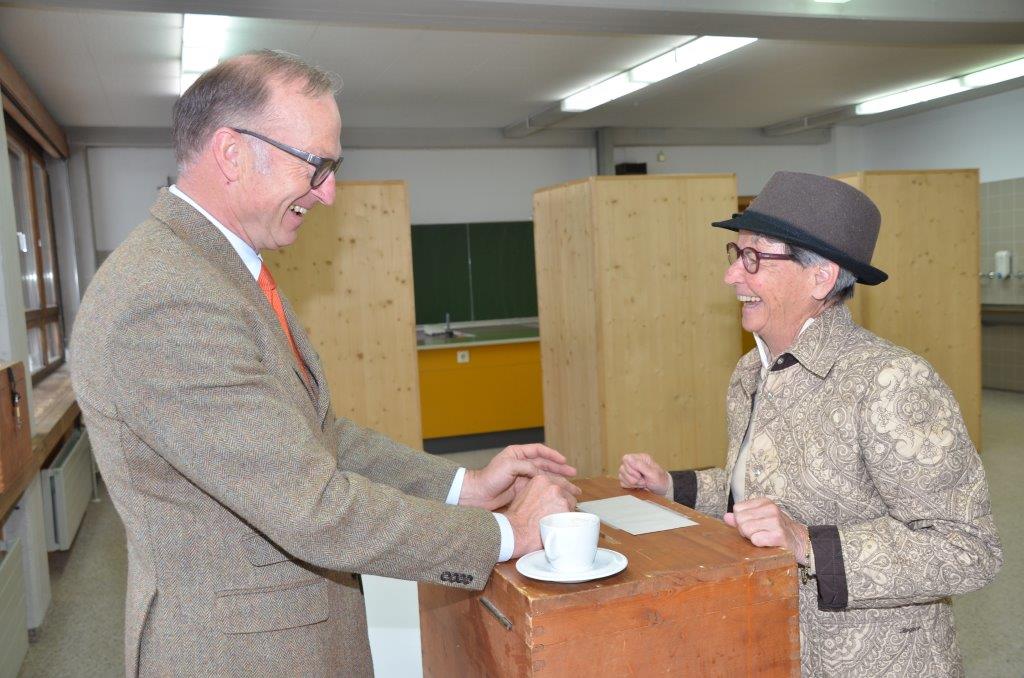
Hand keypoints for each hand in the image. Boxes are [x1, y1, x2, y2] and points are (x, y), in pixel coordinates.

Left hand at [460, 443, 576, 510]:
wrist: (478, 495)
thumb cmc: (489, 477)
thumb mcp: (508, 466)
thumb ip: (527, 467)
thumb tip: (541, 473)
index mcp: (517, 453)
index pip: (539, 451)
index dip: (552, 455)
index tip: (564, 461)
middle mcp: (521, 464)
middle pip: (545, 464)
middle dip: (560, 469)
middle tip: (573, 474)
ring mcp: (522, 477)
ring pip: (544, 478)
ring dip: (557, 481)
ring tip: (570, 486)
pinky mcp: (521, 490)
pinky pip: (539, 488)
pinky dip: (548, 490)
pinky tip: (556, 494)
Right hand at [503, 475, 578, 557]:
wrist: (516, 531)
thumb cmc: (517, 517)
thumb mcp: (524, 495)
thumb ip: (538, 491)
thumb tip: (546, 496)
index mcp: (541, 479)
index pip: (558, 484)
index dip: (561, 494)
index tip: (564, 498)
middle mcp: (552, 485)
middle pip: (566, 493)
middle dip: (563, 503)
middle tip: (557, 515)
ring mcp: (560, 497)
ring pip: (571, 504)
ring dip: (565, 512)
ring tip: (555, 523)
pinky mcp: (565, 510)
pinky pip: (572, 516)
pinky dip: (567, 522)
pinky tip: (558, 527)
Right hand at [618, 453, 670, 495]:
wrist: (662, 489)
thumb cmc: (660, 480)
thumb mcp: (652, 473)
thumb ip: (640, 465)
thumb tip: (628, 458)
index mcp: (640, 458)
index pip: (626, 458)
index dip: (630, 468)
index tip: (640, 474)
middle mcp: (634, 463)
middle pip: (622, 469)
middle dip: (633, 478)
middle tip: (644, 480)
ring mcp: (630, 471)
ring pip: (621, 476)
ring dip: (632, 483)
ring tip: (643, 483)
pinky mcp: (628, 479)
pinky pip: (622, 483)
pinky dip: (630, 486)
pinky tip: (638, 486)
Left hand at [723, 497, 809, 564]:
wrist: (801, 542)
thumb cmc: (777, 530)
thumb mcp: (760, 520)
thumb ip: (741, 518)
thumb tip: (726, 517)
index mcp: (764, 502)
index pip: (737, 509)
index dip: (741, 521)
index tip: (754, 526)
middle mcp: (771, 508)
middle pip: (740, 520)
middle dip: (745, 531)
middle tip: (759, 534)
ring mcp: (776, 521)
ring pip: (746, 529)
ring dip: (752, 538)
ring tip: (764, 538)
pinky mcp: (779, 535)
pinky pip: (756, 540)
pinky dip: (759, 545)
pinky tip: (769, 544)